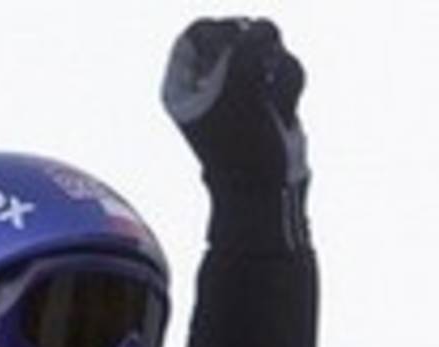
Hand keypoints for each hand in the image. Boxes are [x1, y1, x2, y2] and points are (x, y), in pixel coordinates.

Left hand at [162, 18, 307, 188]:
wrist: (264, 191)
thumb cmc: (242, 145)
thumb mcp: (238, 85)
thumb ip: (248, 42)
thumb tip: (264, 29)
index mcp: (183, 86)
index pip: (198, 32)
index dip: (222, 31)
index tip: (236, 48)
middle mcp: (209, 86)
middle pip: (238, 31)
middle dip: (257, 48)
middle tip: (258, 73)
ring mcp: (241, 91)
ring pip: (270, 48)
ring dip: (278, 71)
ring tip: (271, 103)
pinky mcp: (270, 100)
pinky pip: (286, 69)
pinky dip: (290, 87)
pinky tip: (284, 113)